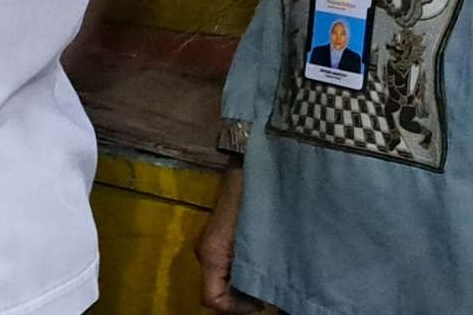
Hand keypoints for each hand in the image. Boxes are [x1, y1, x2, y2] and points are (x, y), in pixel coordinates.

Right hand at [196, 167, 261, 312]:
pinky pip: (226, 265)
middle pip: (215, 290)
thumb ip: (252, 274)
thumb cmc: (253, 205)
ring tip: (267, 282)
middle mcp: (205, 253)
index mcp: (210, 256)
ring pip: (221, 279)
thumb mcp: (256, 244)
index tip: (260, 304)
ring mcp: (211, 245)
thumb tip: (260, 299)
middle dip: (239, 299)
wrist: (248, 170)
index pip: (212, 299)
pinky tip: (262, 266)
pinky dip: (241, 273)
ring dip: (242, 286)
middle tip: (267, 296)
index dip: (235, 309)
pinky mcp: (219, 238)